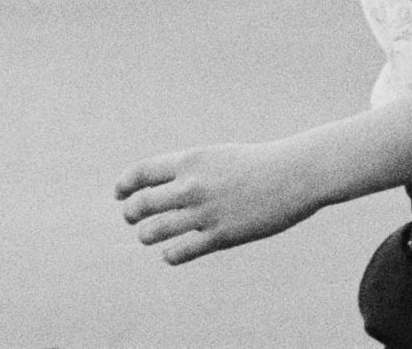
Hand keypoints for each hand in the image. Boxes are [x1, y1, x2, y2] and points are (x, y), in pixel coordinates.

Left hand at [114, 140, 328, 265]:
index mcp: (189, 161)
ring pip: (156, 230)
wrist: (293, 175)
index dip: (124, 184)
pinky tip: (169, 254)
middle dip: (130, 213)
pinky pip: (182, 251)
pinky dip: (169, 255)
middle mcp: (191, 186)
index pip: (142, 173)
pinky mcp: (222, 235)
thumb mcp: (215, 157)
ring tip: (146, 237)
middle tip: (130, 218)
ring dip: (146, 236)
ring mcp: (205, 212)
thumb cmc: (255, 165)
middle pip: (142, 203)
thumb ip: (189, 170)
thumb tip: (164, 185)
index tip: (119, 194)